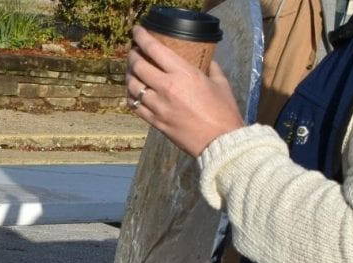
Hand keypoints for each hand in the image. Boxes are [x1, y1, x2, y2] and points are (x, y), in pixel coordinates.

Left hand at [125, 26, 243, 157]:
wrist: (220, 141)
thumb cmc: (223, 111)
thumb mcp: (220, 82)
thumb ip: (209, 67)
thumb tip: (204, 59)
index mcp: (183, 74)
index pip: (154, 50)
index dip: (141, 38)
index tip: (136, 31)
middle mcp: (166, 88)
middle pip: (138, 66)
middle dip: (132, 56)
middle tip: (133, 52)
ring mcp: (158, 106)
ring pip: (132, 86)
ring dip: (129, 76)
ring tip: (132, 71)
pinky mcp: (154, 122)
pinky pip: (134, 106)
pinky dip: (130, 96)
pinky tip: (133, 92)